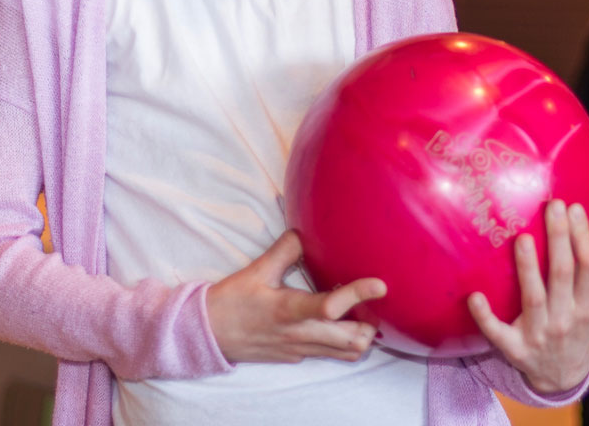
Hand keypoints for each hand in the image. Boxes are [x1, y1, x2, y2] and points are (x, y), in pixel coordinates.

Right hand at [205, 230, 386, 363]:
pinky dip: (344, 342)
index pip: (329, 307)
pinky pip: (331, 354)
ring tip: (363, 314)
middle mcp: (299, 335)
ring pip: (346, 353)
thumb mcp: (256, 271)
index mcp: (288, 310)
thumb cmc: (231, 302)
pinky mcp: (297, 357)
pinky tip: (341, 323)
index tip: (380, 285)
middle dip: (371, 324)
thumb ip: (285, 250)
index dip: (357, 296)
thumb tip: (304, 230)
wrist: (208, 335)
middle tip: (376, 303)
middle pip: (351, 341)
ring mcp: (300, 349)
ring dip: (361, 336)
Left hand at [467, 200, 588, 394]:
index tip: (575, 207)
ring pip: (534, 298)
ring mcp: (539, 334)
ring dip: (527, 269)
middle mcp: (566, 319)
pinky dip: (485, 317)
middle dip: (559, 240)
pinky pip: (497, 333)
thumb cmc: (581, 323)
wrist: (564, 374)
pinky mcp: (515, 349)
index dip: (583, 237)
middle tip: (553, 206)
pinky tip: (474, 296)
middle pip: (563, 275)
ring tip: (522, 238)